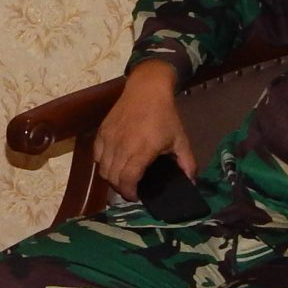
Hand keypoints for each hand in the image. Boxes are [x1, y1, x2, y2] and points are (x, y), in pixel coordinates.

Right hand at [93, 61, 192, 199]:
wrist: (147, 89)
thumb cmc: (165, 115)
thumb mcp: (180, 139)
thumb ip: (187, 163)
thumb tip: (191, 182)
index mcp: (141, 150)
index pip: (127, 180)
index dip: (129, 193)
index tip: (136, 197)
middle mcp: (121, 146)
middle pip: (112, 177)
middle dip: (120, 188)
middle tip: (131, 189)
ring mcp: (109, 138)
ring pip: (102, 168)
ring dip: (111, 178)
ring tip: (122, 178)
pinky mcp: (101, 132)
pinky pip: (96, 156)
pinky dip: (103, 164)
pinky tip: (113, 163)